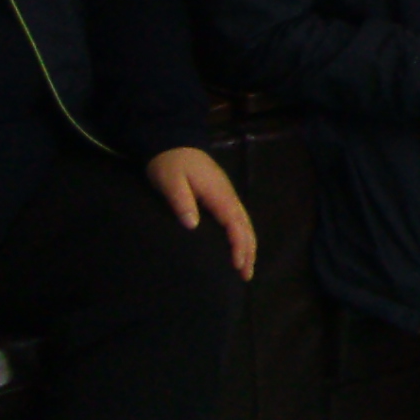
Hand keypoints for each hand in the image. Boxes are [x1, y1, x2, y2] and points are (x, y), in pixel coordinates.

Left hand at [147, 146, 257, 279]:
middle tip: (246, 276)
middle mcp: (228, 196)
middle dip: (248, 251)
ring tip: (246, 268)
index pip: (234, 224)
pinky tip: (238, 247)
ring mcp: (226, 196)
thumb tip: (192, 225)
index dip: (238, 246)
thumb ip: (181, 201)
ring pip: (244, 224)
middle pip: (245, 226)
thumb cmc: (170, 164)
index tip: (237, 266)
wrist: (173, 142)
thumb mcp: (170, 181)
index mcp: (218, 194)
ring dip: (248, 246)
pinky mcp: (221, 197)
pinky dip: (243, 236)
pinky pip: (238, 220)